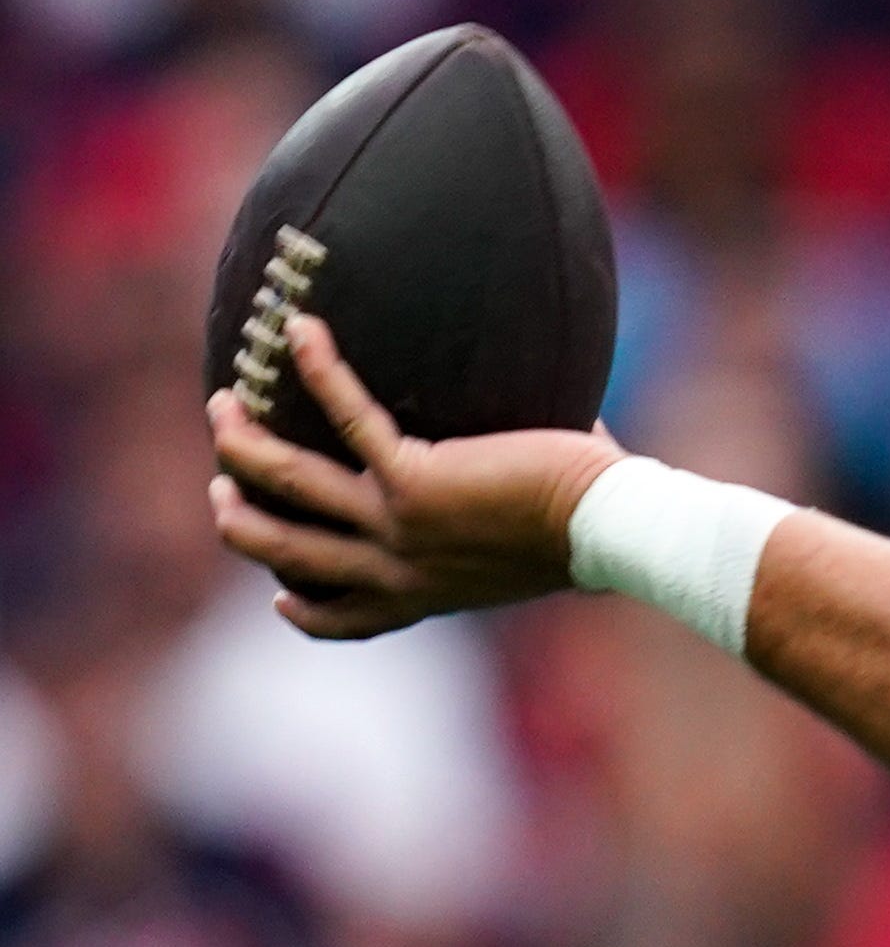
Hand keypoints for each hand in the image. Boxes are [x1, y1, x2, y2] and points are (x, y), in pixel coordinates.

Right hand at [207, 312, 620, 638]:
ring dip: (245, 444)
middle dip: (241, 519)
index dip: (305, 609)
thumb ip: (504, 533)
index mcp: (427, 592)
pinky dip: (322, 368)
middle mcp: (402, 568)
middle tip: (219, 482)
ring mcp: (399, 525)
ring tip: (223, 406)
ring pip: (291, 484)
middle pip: (291, 552)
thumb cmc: (595, 533)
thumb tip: (543, 481)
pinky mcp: (414, 478)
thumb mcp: (532, 554)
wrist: (614, 532)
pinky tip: (301, 330)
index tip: (279, 593)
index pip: (350, 617)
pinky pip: (349, 413)